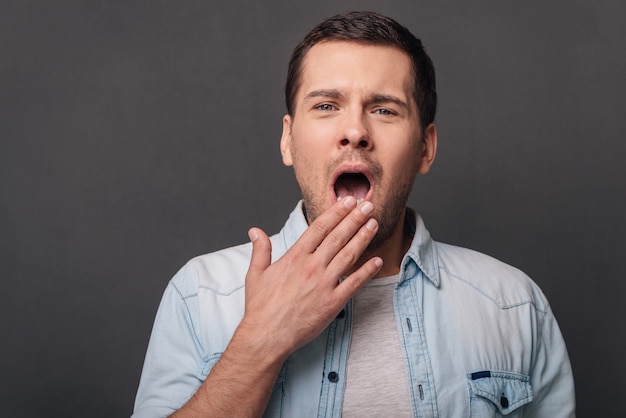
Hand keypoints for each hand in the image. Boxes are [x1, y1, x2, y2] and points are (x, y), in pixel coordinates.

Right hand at [240, 196, 382, 360]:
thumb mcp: (255, 274)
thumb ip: (260, 250)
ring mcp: (324, 284)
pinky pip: (354, 283)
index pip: (319, 227)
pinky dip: (367, 271)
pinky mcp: (333, 302)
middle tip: (368, 205)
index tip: (348, 201)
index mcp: (294, 257)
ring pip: (348, 255)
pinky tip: (377, 261)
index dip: (336, 212)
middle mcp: (311, 266)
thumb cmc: (261, 307)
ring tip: (373, 224)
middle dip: (355, 218)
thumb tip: (255, 231)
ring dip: (363, 238)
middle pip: (338, 236)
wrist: (267, 336)